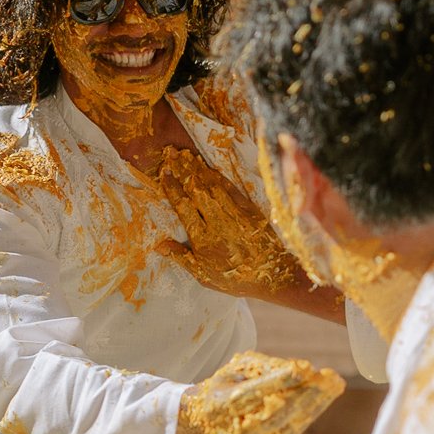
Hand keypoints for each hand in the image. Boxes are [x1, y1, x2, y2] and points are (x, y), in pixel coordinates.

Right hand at [153, 149, 306, 301]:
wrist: (274, 276)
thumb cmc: (235, 279)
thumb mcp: (204, 275)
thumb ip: (181, 257)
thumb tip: (159, 245)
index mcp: (203, 238)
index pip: (183, 207)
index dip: (173, 188)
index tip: (164, 174)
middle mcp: (218, 222)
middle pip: (196, 190)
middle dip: (183, 171)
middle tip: (172, 155)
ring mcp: (235, 214)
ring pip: (213, 186)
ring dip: (198, 170)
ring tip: (186, 156)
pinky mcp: (250, 210)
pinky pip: (231, 189)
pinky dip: (219, 178)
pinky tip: (210, 169)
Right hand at [177, 350, 344, 433]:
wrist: (205, 420)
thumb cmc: (225, 385)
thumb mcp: (237, 368)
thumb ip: (265, 367)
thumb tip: (301, 369)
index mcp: (221, 405)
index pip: (252, 393)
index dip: (280, 381)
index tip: (307, 368)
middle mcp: (233, 430)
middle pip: (274, 414)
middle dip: (306, 395)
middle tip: (331, 378)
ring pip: (286, 427)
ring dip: (314, 406)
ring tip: (334, 386)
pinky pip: (290, 433)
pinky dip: (308, 415)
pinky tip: (324, 399)